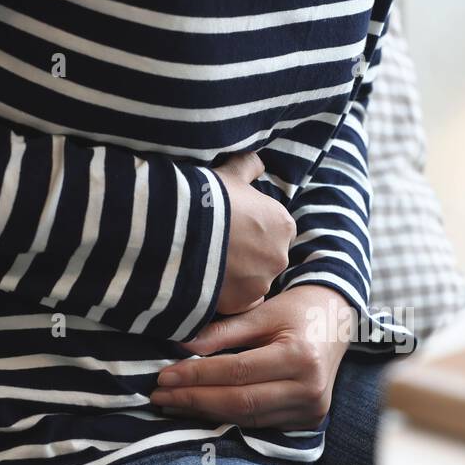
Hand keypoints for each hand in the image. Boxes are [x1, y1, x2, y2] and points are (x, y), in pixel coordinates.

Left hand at [151, 285, 353, 429]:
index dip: (197, 376)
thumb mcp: (263, 312)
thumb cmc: (299, 311)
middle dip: (195, 400)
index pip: (238, 372)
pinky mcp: (308, 420)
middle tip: (159, 395)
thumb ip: (224, 331)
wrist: (340, 323)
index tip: (164, 376)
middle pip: (241, 402)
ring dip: (206, 412)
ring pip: (247, 418)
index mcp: (300, 357)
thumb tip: (181, 347)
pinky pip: (259, 422)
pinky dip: (228, 417)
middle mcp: (310, 389)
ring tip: (173, 403)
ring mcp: (311, 410)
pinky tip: (202, 409)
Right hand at [212, 152, 295, 313]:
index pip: (277, 232)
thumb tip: (258, 161)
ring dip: (236, 277)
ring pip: (251, 282)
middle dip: (247, 256)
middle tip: (219, 247)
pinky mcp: (240, 303)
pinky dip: (225, 295)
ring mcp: (261, 283)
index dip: (255, 231)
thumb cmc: (208, 198)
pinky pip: (236, 303)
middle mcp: (279, 257)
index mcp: (283, 225)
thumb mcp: (229, 175)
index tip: (234, 229)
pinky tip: (207, 281)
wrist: (180, 229)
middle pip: (265, 259)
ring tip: (208, 264)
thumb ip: (247, 167)